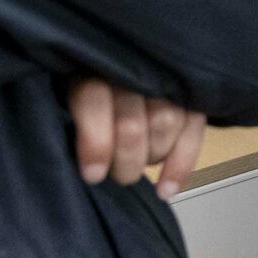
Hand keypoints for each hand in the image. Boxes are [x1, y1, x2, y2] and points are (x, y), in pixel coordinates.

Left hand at [65, 78, 208, 198]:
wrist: (121, 75)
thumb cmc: (87, 103)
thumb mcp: (65, 104)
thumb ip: (71, 124)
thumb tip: (84, 166)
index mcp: (90, 68)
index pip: (94, 101)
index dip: (95, 141)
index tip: (92, 175)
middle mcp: (130, 68)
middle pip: (132, 123)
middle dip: (124, 161)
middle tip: (117, 175)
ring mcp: (165, 78)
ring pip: (165, 124)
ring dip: (151, 158)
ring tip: (137, 167)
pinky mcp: (190, 95)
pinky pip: (193, 130)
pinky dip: (181, 165)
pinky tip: (166, 190)